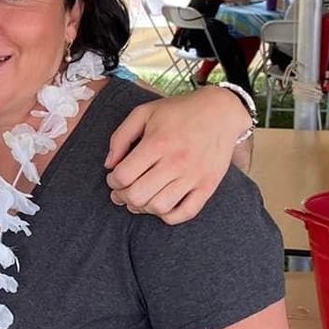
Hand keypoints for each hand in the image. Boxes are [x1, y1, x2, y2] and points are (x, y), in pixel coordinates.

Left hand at [105, 88, 250, 223]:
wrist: (220, 111)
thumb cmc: (178, 111)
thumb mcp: (143, 113)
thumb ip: (120, 137)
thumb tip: (109, 165)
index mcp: (157, 143)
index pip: (124, 176)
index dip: (112, 181)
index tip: (114, 178)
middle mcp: (176, 162)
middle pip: (138, 195)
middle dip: (122, 197)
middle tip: (121, 192)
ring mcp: (194, 176)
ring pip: (159, 207)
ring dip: (142, 207)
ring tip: (138, 199)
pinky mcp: (208, 186)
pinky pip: (185, 213)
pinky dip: (168, 216)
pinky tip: (160, 206)